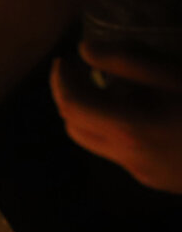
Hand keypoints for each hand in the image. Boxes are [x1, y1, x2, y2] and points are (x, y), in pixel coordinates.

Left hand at [51, 42, 181, 192]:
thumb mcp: (175, 74)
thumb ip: (127, 62)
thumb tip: (84, 50)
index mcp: (129, 129)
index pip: (71, 104)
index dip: (61, 80)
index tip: (65, 59)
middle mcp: (128, 157)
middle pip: (74, 127)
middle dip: (70, 98)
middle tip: (82, 72)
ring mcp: (142, 174)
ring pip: (94, 144)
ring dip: (91, 116)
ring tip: (113, 90)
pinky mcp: (156, 182)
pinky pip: (119, 154)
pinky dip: (114, 130)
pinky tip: (142, 112)